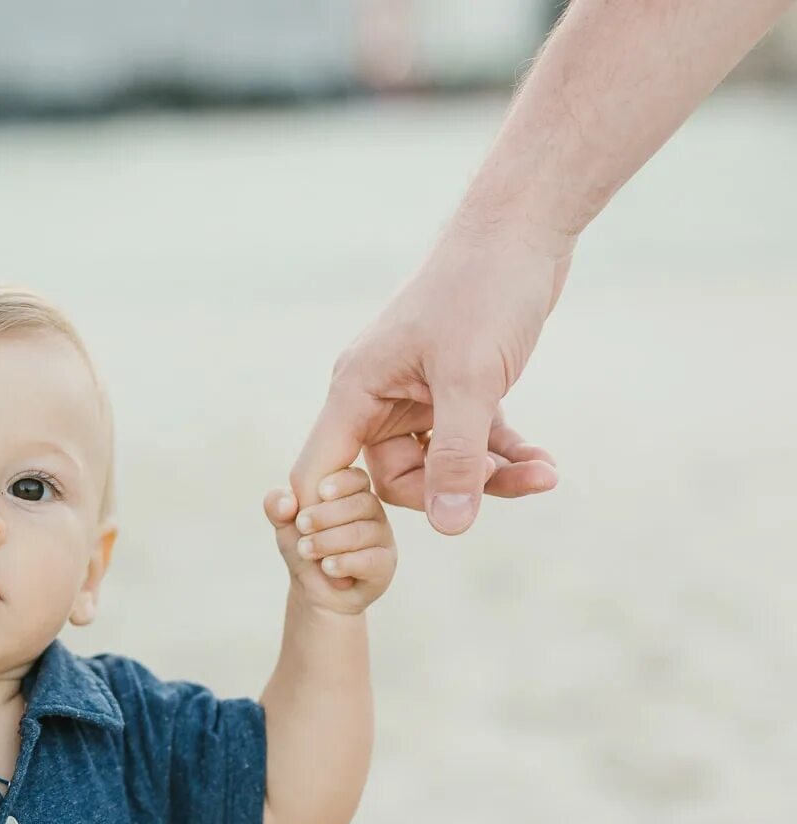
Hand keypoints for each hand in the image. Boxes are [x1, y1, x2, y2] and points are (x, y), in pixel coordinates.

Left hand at [264, 468, 394, 615]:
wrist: (314, 589)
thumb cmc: (305, 546)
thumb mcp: (283, 524)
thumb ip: (277, 505)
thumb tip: (286, 501)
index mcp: (351, 491)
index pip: (356, 476)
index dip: (340, 482)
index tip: (320, 492)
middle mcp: (372, 511)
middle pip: (361, 503)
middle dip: (325, 515)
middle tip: (301, 527)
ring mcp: (381, 538)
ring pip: (362, 532)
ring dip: (328, 541)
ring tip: (306, 550)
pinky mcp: (385, 565)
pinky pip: (371, 560)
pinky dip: (344, 563)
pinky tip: (327, 567)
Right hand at [290, 218, 566, 534]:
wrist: (522, 230)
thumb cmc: (483, 292)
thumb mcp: (471, 382)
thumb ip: (456, 457)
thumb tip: (447, 527)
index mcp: (356, 391)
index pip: (321, 472)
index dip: (335, 515)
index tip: (365, 550)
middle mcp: (377, 396)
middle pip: (393, 477)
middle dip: (451, 489)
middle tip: (513, 483)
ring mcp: (416, 393)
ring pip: (439, 461)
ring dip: (489, 474)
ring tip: (545, 473)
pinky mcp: (454, 387)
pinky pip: (469, 440)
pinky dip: (503, 452)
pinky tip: (544, 461)